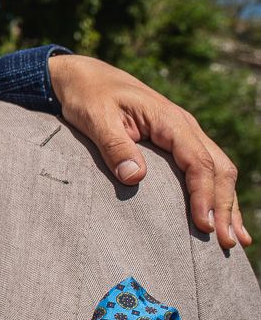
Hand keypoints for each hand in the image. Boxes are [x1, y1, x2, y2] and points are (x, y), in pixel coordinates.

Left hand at [49, 54, 247, 247]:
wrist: (83, 76)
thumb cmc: (87, 96)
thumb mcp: (95, 117)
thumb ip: (114, 145)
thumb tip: (135, 177)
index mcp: (169, 120)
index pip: (198, 162)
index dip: (203, 195)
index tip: (203, 225)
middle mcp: (185, 127)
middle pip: (218, 169)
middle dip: (224, 207)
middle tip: (225, 243)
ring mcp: (184, 134)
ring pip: (218, 170)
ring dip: (227, 204)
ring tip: (235, 240)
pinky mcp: (176, 143)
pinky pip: (205, 168)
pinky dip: (217, 193)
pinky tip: (221, 217)